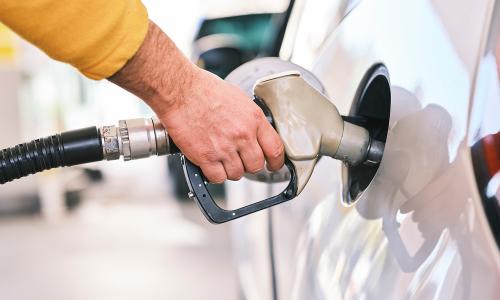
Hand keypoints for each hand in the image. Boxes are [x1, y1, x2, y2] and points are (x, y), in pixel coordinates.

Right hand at [161, 68, 283, 181]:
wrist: (180, 91)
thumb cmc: (204, 90)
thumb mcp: (238, 98)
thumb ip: (250, 119)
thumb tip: (255, 133)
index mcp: (254, 119)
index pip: (275, 149)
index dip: (276, 162)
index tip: (273, 166)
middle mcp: (242, 135)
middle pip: (256, 166)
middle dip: (248, 165)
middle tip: (239, 159)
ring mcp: (224, 148)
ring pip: (237, 174)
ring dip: (230, 170)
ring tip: (221, 157)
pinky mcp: (206, 157)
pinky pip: (217, 178)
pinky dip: (214, 174)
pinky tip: (210, 164)